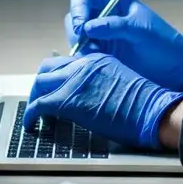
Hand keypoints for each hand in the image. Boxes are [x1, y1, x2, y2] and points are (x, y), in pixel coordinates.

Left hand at [24, 53, 182, 149]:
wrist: (151, 110)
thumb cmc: (143, 103)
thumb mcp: (120, 81)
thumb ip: (101, 81)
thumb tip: (89, 94)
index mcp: (96, 59)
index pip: (65, 61)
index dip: (55, 76)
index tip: (51, 87)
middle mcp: (82, 64)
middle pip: (47, 68)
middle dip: (39, 84)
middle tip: (39, 99)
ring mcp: (74, 80)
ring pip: (40, 83)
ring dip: (34, 98)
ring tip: (34, 114)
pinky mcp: (68, 99)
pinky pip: (39, 104)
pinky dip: (31, 115)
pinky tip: (31, 124)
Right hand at [65, 0, 182, 92]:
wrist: (173, 69)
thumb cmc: (162, 42)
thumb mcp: (141, 30)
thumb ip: (115, 26)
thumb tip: (87, 28)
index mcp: (112, 1)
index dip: (78, 7)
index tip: (82, 27)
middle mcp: (102, 16)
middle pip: (74, 16)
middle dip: (76, 31)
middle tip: (90, 47)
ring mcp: (99, 36)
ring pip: (75, 38)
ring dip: (81, 48)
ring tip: (99, 58)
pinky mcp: (100, 55)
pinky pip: (82, 55)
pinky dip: (85, 60)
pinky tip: (99, 66)